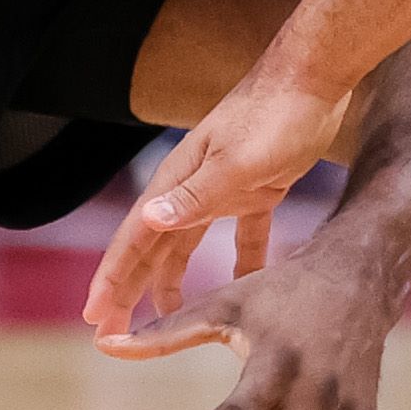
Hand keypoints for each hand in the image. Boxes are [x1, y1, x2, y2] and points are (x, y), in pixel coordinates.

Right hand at [85, 62, 347, 334]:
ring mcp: (223, 188)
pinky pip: (242, 236)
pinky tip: (242, 289)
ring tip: (161, 319)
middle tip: (110, 333)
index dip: (113, 279)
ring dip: (170, 281)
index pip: (135, 238)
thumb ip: (196, 194)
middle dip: (128, 289)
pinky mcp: (257, 189)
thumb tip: (148, 220)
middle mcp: (191, 187)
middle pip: (152, 248)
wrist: (315, 77)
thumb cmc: (276, 114)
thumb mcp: (237, 161)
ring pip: (186, 245)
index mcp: (178, 181)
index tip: (95, 318)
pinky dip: (239, 264)